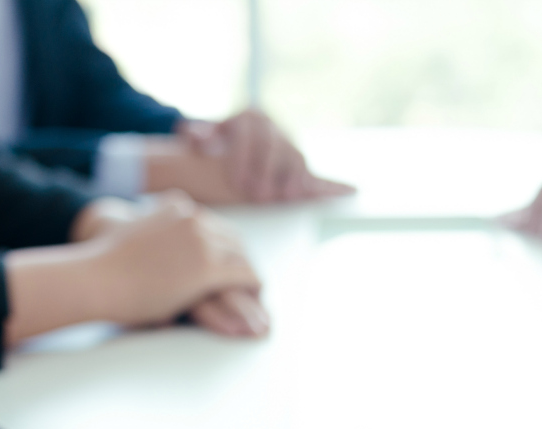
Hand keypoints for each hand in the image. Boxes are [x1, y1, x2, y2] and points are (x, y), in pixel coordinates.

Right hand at [5, 192, 266, 340]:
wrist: (95, 277)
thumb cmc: (104, 266)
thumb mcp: (133, 235)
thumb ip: (156, 236)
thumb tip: (160, 251)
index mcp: (175, 205)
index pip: (212, 224)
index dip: (224, 245)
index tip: (231, 261)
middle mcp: (192, 217)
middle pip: (231, 237)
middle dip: (240, 258)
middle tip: (248, 280)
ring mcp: (200, 239)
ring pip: (241, 254)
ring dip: (249, 273)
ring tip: (254, 291)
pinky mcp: (207, 265)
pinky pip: (243, 274)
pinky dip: (253, 284)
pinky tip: (256, 295)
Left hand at [176, 111, 354, 203]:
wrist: (226, 145)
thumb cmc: (212, 146)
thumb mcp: (202, 138)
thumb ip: (197, 135)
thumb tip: (190, 133)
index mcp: (249, 117)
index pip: (249, 133)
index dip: (244, 158)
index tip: (236, 181)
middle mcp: (272, 128)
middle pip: (275, 147)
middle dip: (267, 172)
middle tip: (257, 194)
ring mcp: (288, 145)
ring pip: (295, 159)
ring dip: (293, 179)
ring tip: (287, 197)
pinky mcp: (298, 166)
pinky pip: (317, 175)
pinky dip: (333, 185)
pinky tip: (351, 190)